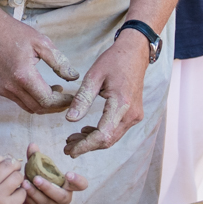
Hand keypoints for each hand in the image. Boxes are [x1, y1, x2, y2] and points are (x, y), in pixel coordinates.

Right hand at [0, 11, 83, 114]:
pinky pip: (20, 102)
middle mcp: (11, 86)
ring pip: (29, 108)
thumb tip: (74, 77)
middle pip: (38, 108)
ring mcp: (4, 89)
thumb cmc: (17, 33)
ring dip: (45, 105)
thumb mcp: (43, 43)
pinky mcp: (0, 89)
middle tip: (68, 98)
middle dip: (56, 106)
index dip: (62, 102)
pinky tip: (42, 89)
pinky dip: (34, 101)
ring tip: (57, 92)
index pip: (46, 99)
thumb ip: (59, 62)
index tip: (73, 97)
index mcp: (23, 75)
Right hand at [0, 153, 30, 203]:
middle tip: (14, 176)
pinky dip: (21, 194)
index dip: (3, 160)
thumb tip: (9, 158)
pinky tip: (15, 200)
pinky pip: (23, 191)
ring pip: (18, 176)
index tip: (5, 168)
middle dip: (15, 168)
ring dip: (19, 181)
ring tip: (14, 188)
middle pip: (8, 164)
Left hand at [16, 142, 81, 203]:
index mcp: (68, 186)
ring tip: (24, 183)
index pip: (81, 185)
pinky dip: (29, 199)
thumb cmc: (38, 186)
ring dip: (35, 193)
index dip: (77, 180)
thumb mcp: (39, 172)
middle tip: (37, 179)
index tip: (68, 174)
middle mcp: (64, 199)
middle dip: (48, 187)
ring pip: (46, 202)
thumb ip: (36, 159)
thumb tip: (32, 145)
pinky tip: (22, 191)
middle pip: (61, 196)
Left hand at [63, 32, 147, 156]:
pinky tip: (86, 131)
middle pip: (108, 140)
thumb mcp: (93, 76)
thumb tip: (69, 120)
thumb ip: (82, 99)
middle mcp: (131, 114)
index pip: (103, 135)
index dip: (85, 146)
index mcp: (121, 104)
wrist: (135, 53)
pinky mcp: (134, 114)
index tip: (70, 150)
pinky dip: (101, 134)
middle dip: (86, 146)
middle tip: (67, 147)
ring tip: (72, 140)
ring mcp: (135, 115)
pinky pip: (117, 130)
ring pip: (112, 138)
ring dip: (93, 141)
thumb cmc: (114, 61)